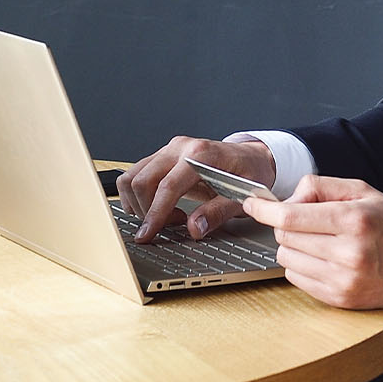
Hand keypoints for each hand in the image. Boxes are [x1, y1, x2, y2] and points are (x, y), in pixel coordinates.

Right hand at [117, 135, 276, 243]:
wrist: (250, 158)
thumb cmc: (248, 173)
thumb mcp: (242, 196)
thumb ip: (218, 212)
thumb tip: (194, 228)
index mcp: (201, 154)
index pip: (168, 186)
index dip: (155, 213)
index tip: (147, 234)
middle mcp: (181, 147)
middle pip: (143, 180)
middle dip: (147, 211)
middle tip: (169, 226)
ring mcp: (169, 150)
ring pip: (133, 176)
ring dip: (140, 203)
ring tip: (166, 216)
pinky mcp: (162, 156)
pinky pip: (136, 175)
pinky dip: (138, 196)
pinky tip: (159, 207)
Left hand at [242, 175, 382, 309]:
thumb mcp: (365, 192)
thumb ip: (322, 187)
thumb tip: (287, 198)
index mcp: (354, 220)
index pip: (291, 216)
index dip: (265, 209)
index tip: (253, 203)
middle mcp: (348, 252)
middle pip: (285, 236)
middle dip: (287, 224)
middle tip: (308, 220)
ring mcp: (343, 280)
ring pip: (287, 259)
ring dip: (294, 246)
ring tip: (321, 240)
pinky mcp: (340, 299)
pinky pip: (297, 280)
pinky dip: (302, 266)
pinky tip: (325, 258)